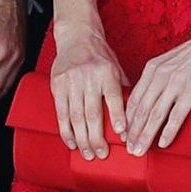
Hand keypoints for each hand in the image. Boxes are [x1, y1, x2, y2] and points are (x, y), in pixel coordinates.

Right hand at [48, 22, 129, 158]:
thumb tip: (133, 119)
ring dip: (82, 139)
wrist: (77, 36)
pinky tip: (72, 143)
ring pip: (76, 116)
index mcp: (107, 72)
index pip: (114, 97)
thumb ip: (122, 91)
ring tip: (88, 154)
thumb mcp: (116, 68)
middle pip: (92, 112)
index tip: (123, 134)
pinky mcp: (57, 84)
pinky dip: (66, 130)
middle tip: (102, 155)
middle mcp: (88, 77)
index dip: (118, 117)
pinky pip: (61, 112)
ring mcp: (71, 81)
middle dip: (97, 137)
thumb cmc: (100, 55)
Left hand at [123, 31, 190, 157]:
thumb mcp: (171, 61)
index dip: (127, 120)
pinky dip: (168, 131)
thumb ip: (160, 77)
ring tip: (139, 151)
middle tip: (128, 150)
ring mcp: (175, 83)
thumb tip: (153, 98)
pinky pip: (176, 115)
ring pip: (155, 115)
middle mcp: (160, 75)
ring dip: (146, 136)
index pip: (134, 99)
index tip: (123, 135)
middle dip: (133, 133)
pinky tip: (163, 143)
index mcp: (152, 68)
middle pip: (141, 110)